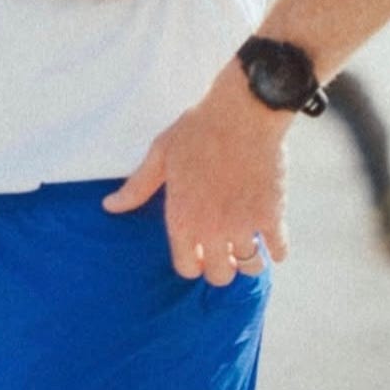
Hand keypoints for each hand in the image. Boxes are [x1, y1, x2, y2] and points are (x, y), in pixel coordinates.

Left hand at [102, 61, 291, 284]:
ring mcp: (244, 225)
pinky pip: (280, 251)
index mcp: (182, 218)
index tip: (198, 252)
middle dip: (220, 266)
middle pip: (220, 276)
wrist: (241, 114)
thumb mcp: (160, 155)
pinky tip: (270, 232)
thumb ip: (137, 187)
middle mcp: (212, 229)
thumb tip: (109, 206)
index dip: (192, 262)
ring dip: (248, 257)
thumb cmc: (196, 130)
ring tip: (245, 238)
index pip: (186, 268)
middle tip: (223, 248)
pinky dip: (277, 247)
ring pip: (251, 267)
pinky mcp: (272, 216)